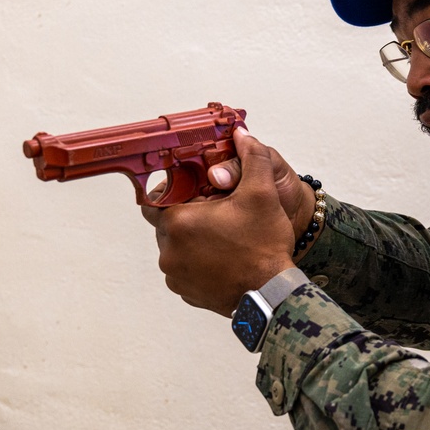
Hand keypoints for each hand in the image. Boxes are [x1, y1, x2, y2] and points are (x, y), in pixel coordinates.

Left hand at [141, 128, 301, 316]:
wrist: (272, 294)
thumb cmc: (264, 247)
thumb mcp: (262, 193)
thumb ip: (251, 158)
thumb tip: (242, 135)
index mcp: (178, 222)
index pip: (158, 197)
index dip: (178, 191)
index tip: (198, 192)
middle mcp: (168, 250)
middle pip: (168, 222)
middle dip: (188, 215)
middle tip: (217, 213)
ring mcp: (175, 274)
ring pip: (176, 246)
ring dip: (193, 239)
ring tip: (223, 236)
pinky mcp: (185, 291)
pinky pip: (184, 269)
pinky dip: (198, 262)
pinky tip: (222, 258)